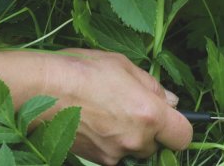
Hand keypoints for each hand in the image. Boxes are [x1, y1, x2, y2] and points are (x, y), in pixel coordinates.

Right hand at [0, 49, 191, 164]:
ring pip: (133, 151)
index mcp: (150, 114)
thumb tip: (171, 101)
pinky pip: (113, 154)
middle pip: (156, 145)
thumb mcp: (125, 66)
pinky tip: (95, 122)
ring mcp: (114, 153)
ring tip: (108, 112)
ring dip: (129, 137)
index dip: (179, 128)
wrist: (39, 88)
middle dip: (150, 130)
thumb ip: (154, 87)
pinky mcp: (94, 160)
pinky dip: (110, 142)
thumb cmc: (83, 70)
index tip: (171, 119)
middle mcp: (135, 140)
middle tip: (131, 108)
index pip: (183, 136)